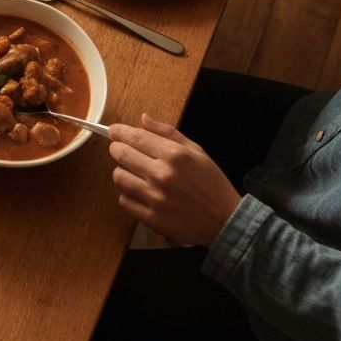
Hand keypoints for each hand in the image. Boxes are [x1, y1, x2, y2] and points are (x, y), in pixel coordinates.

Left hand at [108, 114, 240, 247]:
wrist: (226, 222)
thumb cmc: (212, 183)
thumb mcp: (196, 151)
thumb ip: (167, 132)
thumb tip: (143, 118)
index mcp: (174, 155)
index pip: (134, 136)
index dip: (119, 131)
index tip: (114, 131)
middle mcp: (162, 175)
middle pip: (120, 154)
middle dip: (118, 148)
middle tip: (123, 150)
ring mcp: (155, 198)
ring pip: (119, 177)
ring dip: (123, 172)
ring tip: (136, 173)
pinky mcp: (151, 218)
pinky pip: (124, 201)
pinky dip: (128, 195)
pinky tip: (141, 192)